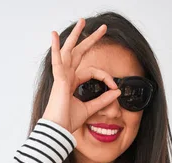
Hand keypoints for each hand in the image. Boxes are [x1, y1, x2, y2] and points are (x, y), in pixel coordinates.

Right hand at [42, 18, 121, 133]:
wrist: (58, 130)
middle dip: (90, 40)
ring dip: (76, 36)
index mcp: (71, 83)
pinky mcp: (59, 80)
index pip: (91, 72)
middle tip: (103, 29)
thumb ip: (102, 100)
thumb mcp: (89, 109)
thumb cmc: (67, 122)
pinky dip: (56, 48)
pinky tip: (55, 35)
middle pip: (78, 53)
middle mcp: (66, 77)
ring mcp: (61, 77)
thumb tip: (116, 93)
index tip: (114, 87)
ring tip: (83, 22)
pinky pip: (57, 61)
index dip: (105, 77)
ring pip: (69, 51)